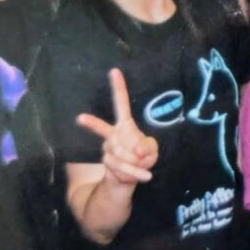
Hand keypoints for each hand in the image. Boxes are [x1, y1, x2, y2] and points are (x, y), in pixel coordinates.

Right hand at [76, 69, 158, 184]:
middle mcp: (113, 134)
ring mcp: (108, 148)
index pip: (121, 103)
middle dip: (103, 130)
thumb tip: (136, 151)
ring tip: (144, 165)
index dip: (119, 88)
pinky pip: (125, 167)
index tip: (114, 71)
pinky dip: (138, 172)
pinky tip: (146, 176)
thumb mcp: (152, 150)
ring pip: (124, 153)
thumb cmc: (141, 158)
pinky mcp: (108, 162)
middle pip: (105, 128)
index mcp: (125, 125)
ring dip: (139, 162)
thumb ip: (148, 147)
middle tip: (97, 128)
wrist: (126, 178)